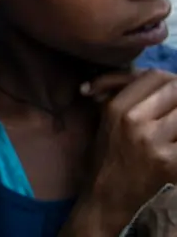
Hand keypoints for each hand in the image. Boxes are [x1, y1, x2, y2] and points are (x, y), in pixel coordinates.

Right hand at [70, 70, 176, 234]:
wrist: (107, 198)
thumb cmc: (106, 157)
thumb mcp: (104, 119)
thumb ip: (120, 92)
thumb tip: (152, 74)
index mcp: (117, 108)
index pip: (155, 77)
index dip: (169, 80)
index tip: (171, 91)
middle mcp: (135, 121)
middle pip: (175, 90)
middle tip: (174, 109)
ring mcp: (155, 143)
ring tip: (174, 125)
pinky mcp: (172, 163)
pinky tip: (176, 141)